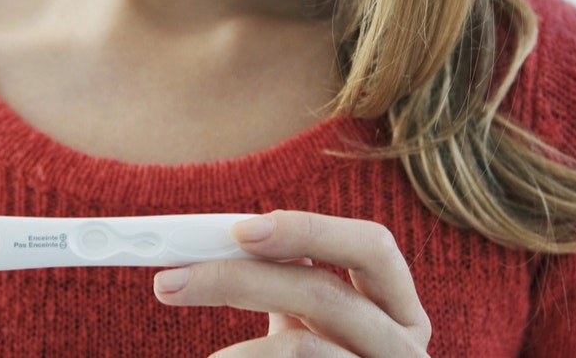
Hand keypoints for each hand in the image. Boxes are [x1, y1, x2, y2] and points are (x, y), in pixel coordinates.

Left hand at [153, 210, 431, 356]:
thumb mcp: (313, 322)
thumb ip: (294, 280)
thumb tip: (230, 237)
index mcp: (402, 312)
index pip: (372, 247)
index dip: (308, 230)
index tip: (237, 230)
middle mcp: (405, 350)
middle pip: (324, 294)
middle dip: (240, 279)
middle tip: (170, 280)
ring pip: (302, 348)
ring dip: (237, 349)